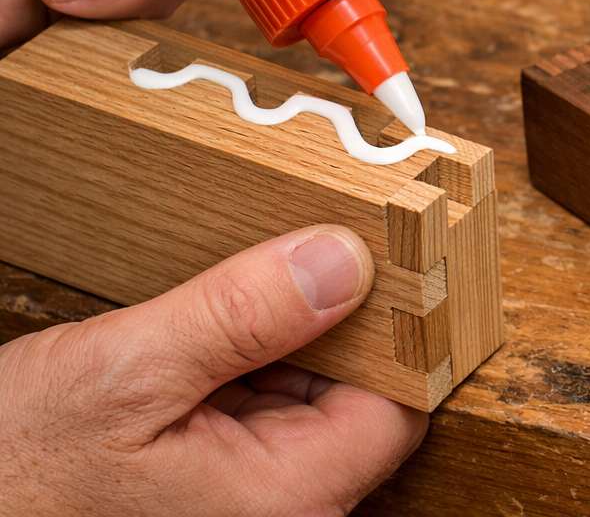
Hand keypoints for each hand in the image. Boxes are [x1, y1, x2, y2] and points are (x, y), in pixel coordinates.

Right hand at [0, 226, 426, 514]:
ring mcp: (251, 503)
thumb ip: (240, 315)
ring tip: (248, 291)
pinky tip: (216, 333)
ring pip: (311, 401)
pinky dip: (250, 366)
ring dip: (287, 342)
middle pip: (359, 398)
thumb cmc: (16, 477)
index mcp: (283, 498)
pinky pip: (265, 415)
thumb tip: (339, 260)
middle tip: (304, 251)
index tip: (378, 261)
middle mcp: (283, 512)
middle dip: (334, 326)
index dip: (395, 327)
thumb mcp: (124, 373)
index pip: (398, 405)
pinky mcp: (219, 488)